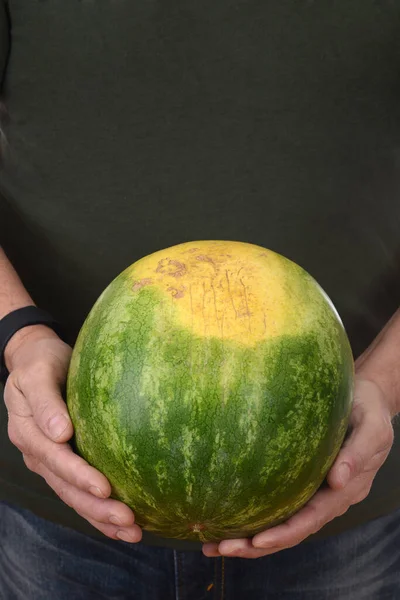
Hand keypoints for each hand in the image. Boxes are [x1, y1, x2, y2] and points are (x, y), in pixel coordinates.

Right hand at [4, 325, 141, 542]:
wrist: (36, 358)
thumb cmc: (40, 362)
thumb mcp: (37, 373)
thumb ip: (46, 402)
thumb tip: (60, 433)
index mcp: (28, 432)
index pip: (55, 459)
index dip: (79, 475)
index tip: (105, 488)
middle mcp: (38, 452)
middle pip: (66, 487)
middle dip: (97, 507)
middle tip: (129, 520)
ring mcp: (50, 460)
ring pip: (74, 496)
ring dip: (101, 517)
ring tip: (132, 532)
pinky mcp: (64, 460)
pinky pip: (79, 490)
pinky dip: (99, 509)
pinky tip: (122, 524)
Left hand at [203, 377, 393, 558]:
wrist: (365, 397)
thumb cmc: (368, 409)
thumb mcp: (372, 427)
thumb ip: (358, 453)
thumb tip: (338, 482)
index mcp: (345, 491)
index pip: (312, 519)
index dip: (285, 533)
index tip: (257, 541)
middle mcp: (327, 498)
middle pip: (290, 530)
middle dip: (255, 544)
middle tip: (220, 547)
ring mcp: (313, 491)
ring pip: (280, 522)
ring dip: (248, 538)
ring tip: (212, 542)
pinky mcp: (300, 479)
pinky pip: (276, 501)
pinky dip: (252, 513)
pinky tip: (225, 514)